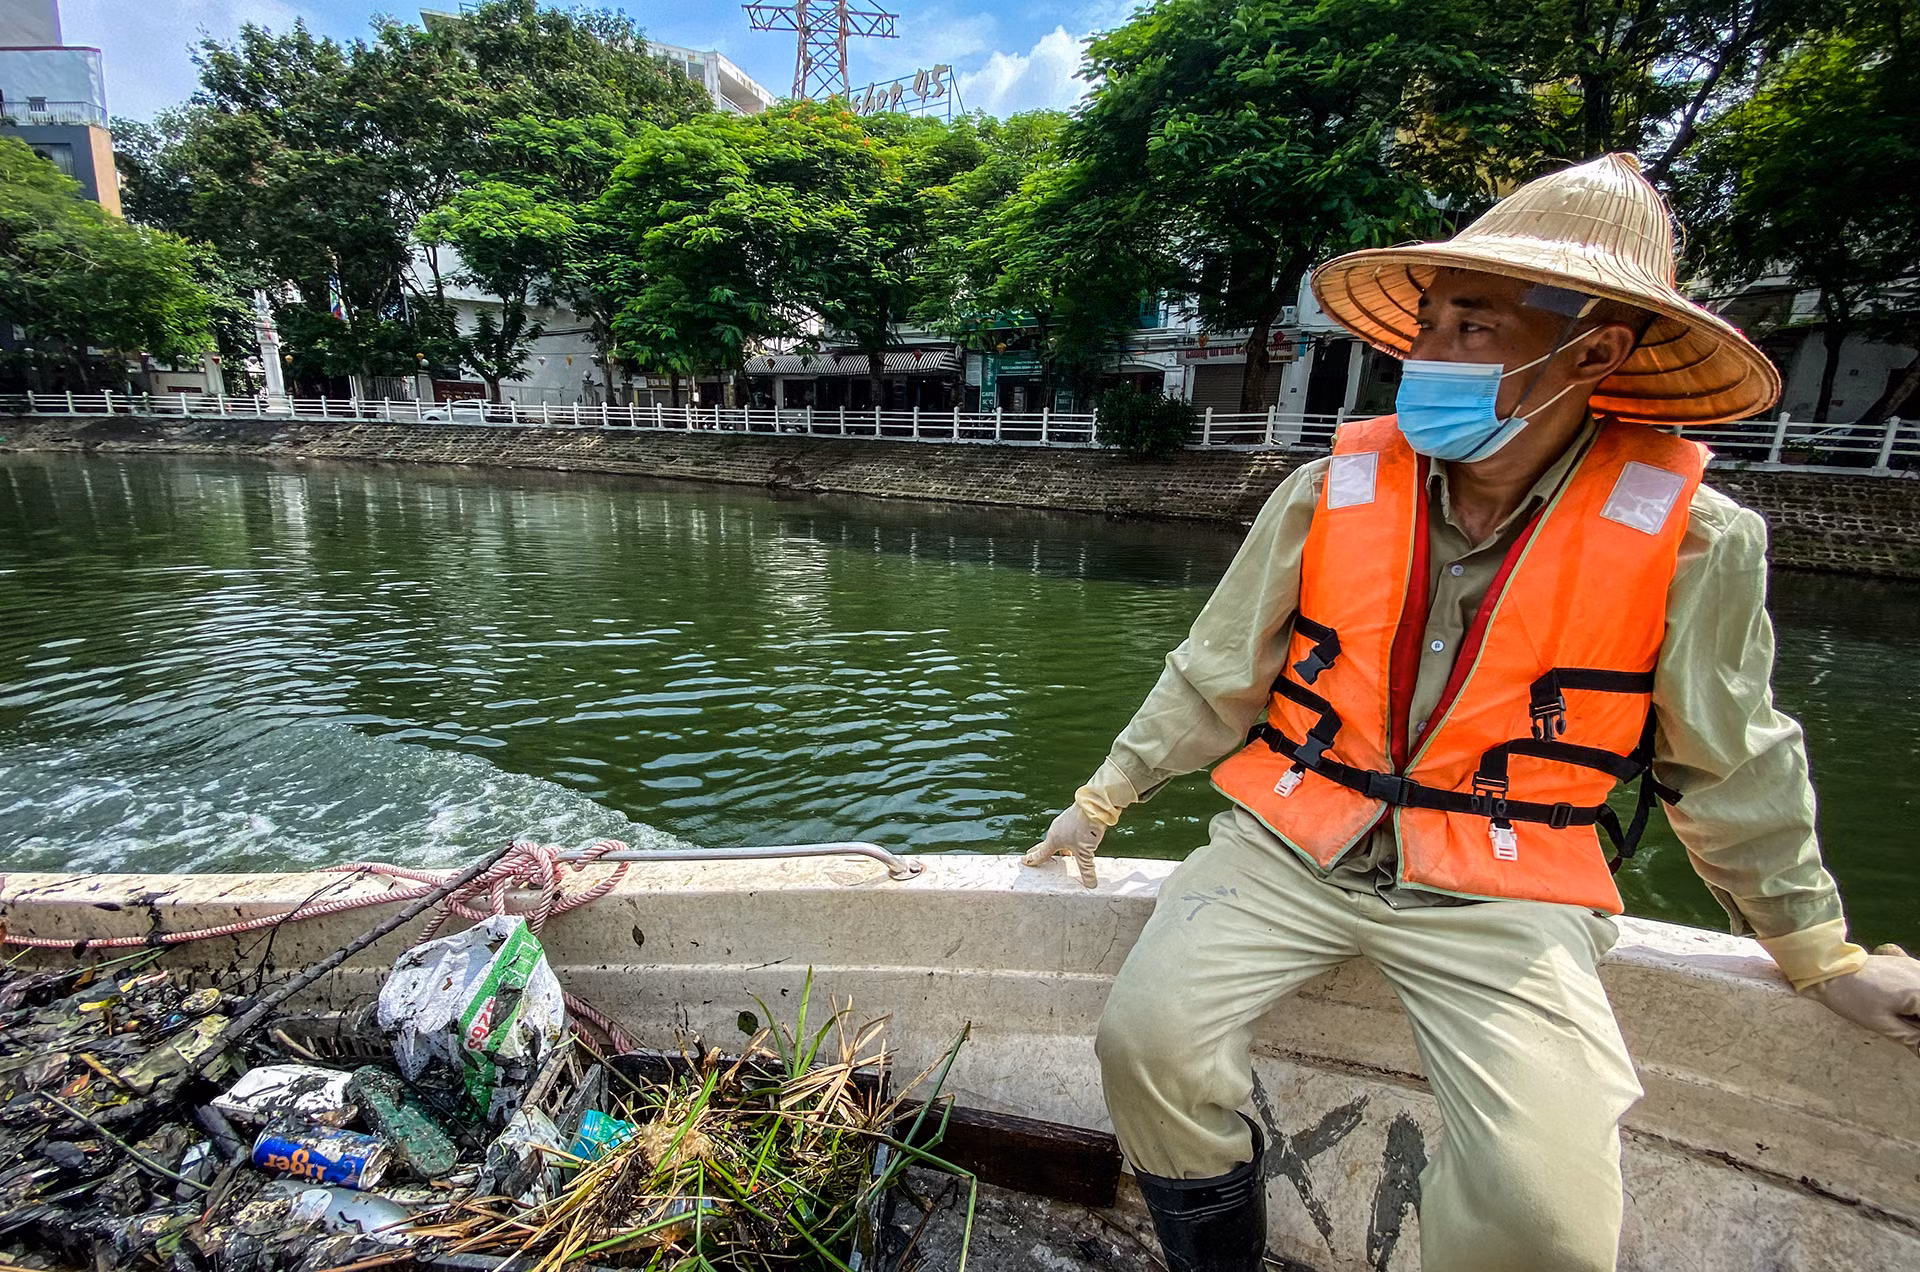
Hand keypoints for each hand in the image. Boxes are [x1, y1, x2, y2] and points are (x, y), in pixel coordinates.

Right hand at [1023, 804, 1105, 888]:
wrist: (1094, 805)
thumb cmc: (1085, 828)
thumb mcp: (1086, 853)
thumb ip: (1086, 869)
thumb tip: (1090, 885)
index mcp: (1053, 840)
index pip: (1041, 854)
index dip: (1033, 860)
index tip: (1024, 861)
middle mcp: (1056, 830)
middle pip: (1046, 844)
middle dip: (1040, 851)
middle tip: (1031, 855)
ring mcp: (1064, 822)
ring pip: (1057, 838)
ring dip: (1058, 847)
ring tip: (1063, 855)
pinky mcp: (1073, 818)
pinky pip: (1066, 832)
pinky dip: (1067, 840)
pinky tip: (1077, 842)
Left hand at [1803, 944, 1919, 1055]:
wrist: (1829, 970)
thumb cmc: (1852, 998)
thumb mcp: (1883, 1025)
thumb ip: (1912, 1038)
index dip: (1917, 1032)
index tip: (1911, 1039)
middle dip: (1915, 1021)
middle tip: (1904, 1029)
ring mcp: (1916, 967)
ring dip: (1915, 1011)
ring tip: (1901, 1018)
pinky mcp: (1908, 964)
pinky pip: (1918, 986)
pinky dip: (1914, 999)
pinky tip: (1901, 1006)